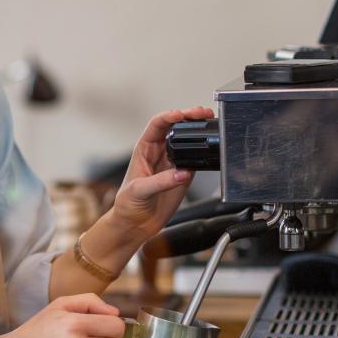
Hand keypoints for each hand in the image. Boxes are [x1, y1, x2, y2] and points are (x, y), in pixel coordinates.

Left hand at [109, 106, 214, 244]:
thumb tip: (181, 173)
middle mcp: (159, 152)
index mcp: (144, 149)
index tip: (180, 115)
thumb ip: (160, 182)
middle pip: (175, 127)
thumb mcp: (139, 190)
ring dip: (199, 130)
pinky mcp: (183, 175)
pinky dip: (204, 152)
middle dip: (189, 116)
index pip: (156, 125)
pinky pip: (195, 159)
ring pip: (188, 140)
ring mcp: (172, 163)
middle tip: (202, 113)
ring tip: (209, 122)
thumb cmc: (128, 204)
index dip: (169, 116)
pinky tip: (210, 149)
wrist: (135, 224)